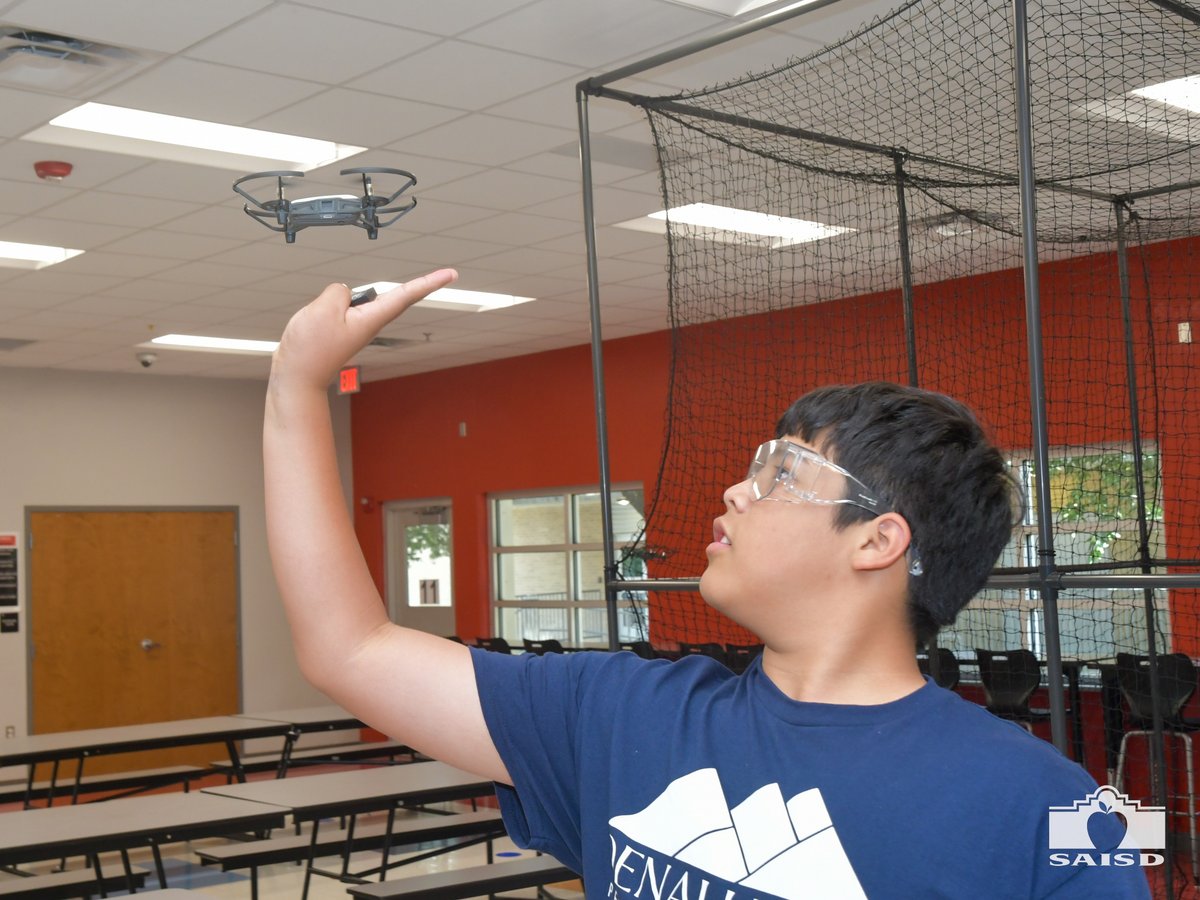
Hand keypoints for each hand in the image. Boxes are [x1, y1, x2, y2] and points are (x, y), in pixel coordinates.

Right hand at [270, 269, 457, 390]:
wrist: (296, 376)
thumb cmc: (311, 349)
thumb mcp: (324, 309)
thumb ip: (339, 292)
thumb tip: (344, 292)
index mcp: (371, 318)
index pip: (406, 295)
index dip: (429, 282)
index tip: (451, 274)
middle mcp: (369, 322)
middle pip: (385, 294)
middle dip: (403, 288)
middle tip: (447, 276)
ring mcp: (356, 326)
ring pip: (354, 298)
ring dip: (339, 299)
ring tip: (321, 319)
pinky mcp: (342, 328)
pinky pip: (341, 306)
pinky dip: (328, 305)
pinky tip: (315, 318)